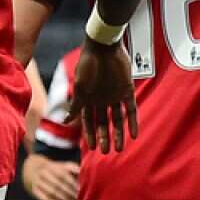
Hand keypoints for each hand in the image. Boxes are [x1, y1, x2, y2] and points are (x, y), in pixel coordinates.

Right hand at [22, 154, 79, 199]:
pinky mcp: (34, 190)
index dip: (72, 183)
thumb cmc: (56, 169)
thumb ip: (74, 168)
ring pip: (51, 192)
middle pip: (57, 185)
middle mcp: (43, 173)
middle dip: (69, 193)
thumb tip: (83, 172)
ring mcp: (37, 181)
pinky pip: (44, 198)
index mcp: (52, 166)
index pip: (63, 175)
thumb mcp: (64, 165)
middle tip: (77, 199)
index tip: (80, 190)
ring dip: (63, 199)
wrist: (34, 169)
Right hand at [69, 38, 137, 152]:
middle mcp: (101, 99)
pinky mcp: (127, 89)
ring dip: (118, 133)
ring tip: (119, 148)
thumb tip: (65, 121)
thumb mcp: (80, 87)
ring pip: (117, 119)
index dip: (90, 134)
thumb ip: (76, 105)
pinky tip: (134, 134)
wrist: (104, 46)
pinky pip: (131, 109)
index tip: (92, 148)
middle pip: (103, 122)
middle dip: (104, 137)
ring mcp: (115, 95)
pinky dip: (133, 122)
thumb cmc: (88, 65)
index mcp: (88, 99)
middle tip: (106, 152)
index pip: (88, 121)